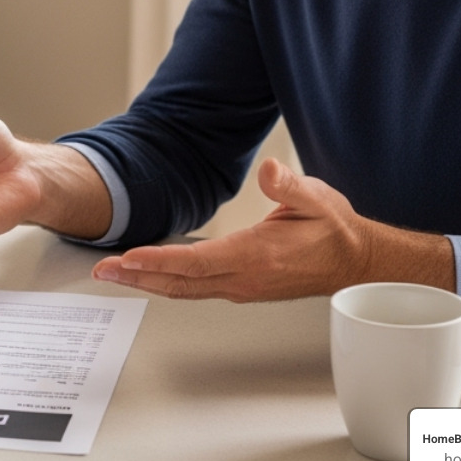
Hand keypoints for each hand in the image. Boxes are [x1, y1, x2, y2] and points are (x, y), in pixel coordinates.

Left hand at [91, 159, 453, 301]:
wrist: (357, 262)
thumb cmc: (334, 230)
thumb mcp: (316, 199)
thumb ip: (289, 186)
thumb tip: (270, 171)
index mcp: (255, 256)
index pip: (195, 262)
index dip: (158, 260)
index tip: (127, 258)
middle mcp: (244, 278)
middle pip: (180, 282)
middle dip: (138, 277)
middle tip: (102, 271)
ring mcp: (242, 286)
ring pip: (185, 289)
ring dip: (148, 282)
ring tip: (115, 274)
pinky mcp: (243, 287)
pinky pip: (197, 288)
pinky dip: (169, 282)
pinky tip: (152, 275)